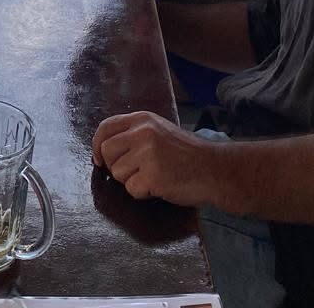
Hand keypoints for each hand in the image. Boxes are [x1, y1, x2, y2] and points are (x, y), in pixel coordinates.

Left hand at [91, 111, 223, 206]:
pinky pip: (132, 190)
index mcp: (143, 119)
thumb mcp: (160, 131)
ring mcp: (148, 153)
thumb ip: (135, 134)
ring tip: (154, 177)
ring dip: (133, 181)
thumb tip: (104, 150)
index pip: (106, 127)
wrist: (216, 169)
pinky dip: (144, 193)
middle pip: (106, 152)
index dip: (97, 145)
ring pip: (118, 173)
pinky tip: (160, 186)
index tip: (99, 159)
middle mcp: (142, 132)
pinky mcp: (153, 175)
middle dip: (116, 167)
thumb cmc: (188, 154)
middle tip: (135, 173)